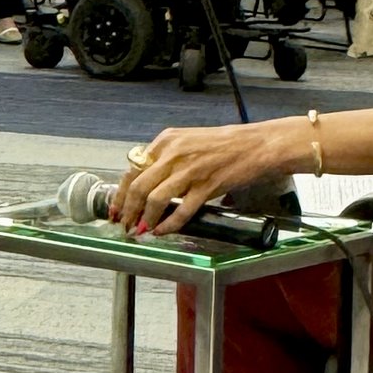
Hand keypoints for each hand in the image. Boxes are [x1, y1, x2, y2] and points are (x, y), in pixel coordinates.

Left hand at [112, 122, 304, 234]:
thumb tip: (146, 181)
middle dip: (128, 210)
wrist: (257, 144)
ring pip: (155, 199)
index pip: (132, 169)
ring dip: (144, 219)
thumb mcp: (187, 140)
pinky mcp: (207, 186)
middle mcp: (173, 154)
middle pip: (138, 186)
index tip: (116, 208)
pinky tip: (163, 231)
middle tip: (124, 225)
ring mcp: (190, 170)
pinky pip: (181, 210)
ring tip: (140, 230)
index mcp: (166, 141)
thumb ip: (166, 157)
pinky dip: (169, 224)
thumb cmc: (225, 144)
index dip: (121, 193)